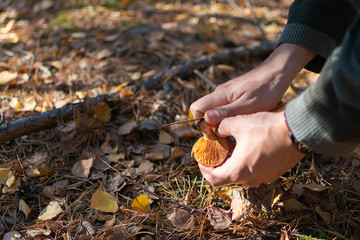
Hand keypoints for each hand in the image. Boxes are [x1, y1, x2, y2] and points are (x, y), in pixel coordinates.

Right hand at [190, 43, 315, 125]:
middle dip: (211, 127)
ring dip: (221, 123)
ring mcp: (226, 94)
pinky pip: (224, 109)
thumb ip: (227, 112)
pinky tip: (242, 122)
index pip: (196, 108)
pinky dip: (229, 118)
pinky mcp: (234, 96)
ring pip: (214, 111)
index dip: (201, 123)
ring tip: (237, 131)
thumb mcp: (248, 105)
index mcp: (220, 95)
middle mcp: (219, 93)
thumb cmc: (266, 89)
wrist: (278, 72)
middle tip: (227, 138)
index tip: (215, 134)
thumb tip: (206, 119)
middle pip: (204, 112)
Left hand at [199, 111, 304, 186]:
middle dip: (218, 165)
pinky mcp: (274, 172)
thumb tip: (218, 128)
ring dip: (233, 163)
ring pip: (242, 174)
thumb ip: (222, 127)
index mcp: (237, 171)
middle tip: (215, 152)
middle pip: (227, 177)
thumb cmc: (266, 128)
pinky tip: (248, 147)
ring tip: (231, 147)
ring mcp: (264, 177)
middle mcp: (250, 179)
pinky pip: (255, 171)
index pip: (213, 178)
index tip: (202, 160)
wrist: (297, 131)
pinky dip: (246, 163)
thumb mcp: (238, 123)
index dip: (204, 169)